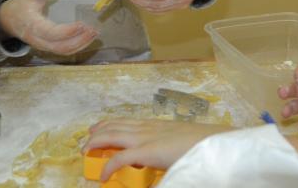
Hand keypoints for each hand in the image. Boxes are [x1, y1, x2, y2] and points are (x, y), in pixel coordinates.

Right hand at [0, 0, 98, 54]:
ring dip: (80, 44)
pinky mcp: (47, 47)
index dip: (66, 31)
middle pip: (58, 46)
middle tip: (93, 30)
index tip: (82, 24)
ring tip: (94, 33)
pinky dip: (76, 47)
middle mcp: (37, 39)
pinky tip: (87, 38)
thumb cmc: (22, 5)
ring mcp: (41, 45)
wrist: (7, 20)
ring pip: (61, 51)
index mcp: (32, 24)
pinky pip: (62, 51)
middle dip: (78, 40)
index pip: (50, 32)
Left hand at [84, 118, 228, 178]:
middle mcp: (147, 128)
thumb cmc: (199, 143)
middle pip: (115, 126)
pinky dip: (108, 167)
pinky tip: (103, 176)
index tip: (99, 127)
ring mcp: (145, 138)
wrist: (211, 142)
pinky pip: (119, 159)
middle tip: (87, 139)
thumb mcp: (178, 140)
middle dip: (98, 132)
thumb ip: (165, 144)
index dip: (109, 123)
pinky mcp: (146, 151)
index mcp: (155, 125)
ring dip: (97, 143)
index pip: (126, 121)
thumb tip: (160, 152)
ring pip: (113, 136)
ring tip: (87, 151)